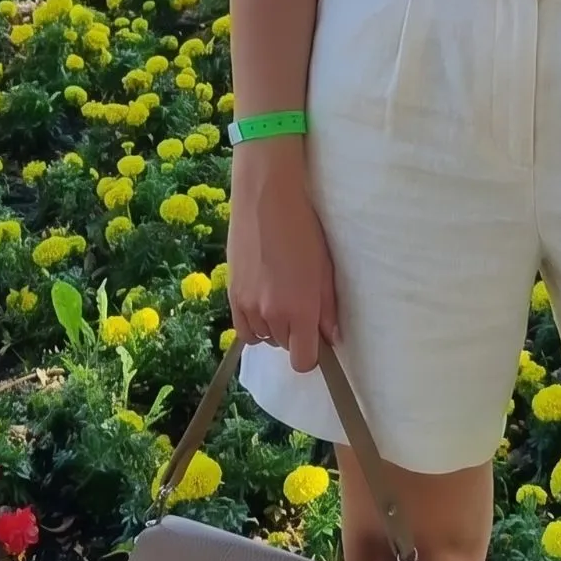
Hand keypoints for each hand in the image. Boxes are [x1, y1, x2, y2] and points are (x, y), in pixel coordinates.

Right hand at [227, 136, 339, 373]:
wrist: (266, 200)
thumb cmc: (304, 229)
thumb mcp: (325, 268)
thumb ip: (327, 308)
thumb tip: (331, 336)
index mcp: (300, 310)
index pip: (304, 360)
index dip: (313, 355)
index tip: (318, 339)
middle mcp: (272, 315)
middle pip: (285, 347)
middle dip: (295, 334)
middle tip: (300, 304)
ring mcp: (247, 307)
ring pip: (265, 338)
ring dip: (274, 327)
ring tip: (280, 297)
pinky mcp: (230, 296)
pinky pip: (243, 330)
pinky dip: (254, 323)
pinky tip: (262, 302)